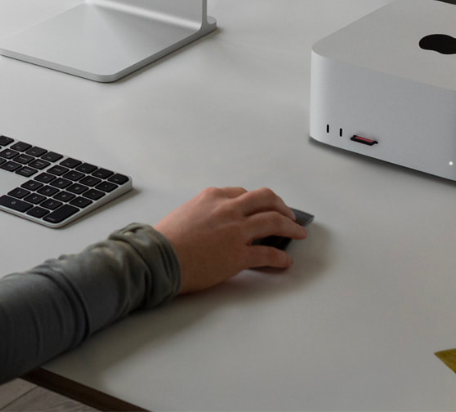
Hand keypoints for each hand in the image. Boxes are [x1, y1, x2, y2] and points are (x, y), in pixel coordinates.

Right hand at [154, 186, 306, 293]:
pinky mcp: (239, 255)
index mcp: (214, 197)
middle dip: (282, 207)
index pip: (244, 193)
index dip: (259, 201)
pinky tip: (285, 261)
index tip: (264, 207)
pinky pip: (268, 254)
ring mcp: (236, 231)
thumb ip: (205, 213)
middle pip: (266, 200)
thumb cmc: (165, 239)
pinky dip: (281, 258)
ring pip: (274, 221)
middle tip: (289, 215)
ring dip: (291, 226)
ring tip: (298, 232)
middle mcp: (228, 209)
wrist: (158, 257)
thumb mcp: (186, 213)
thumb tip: (215, 223)